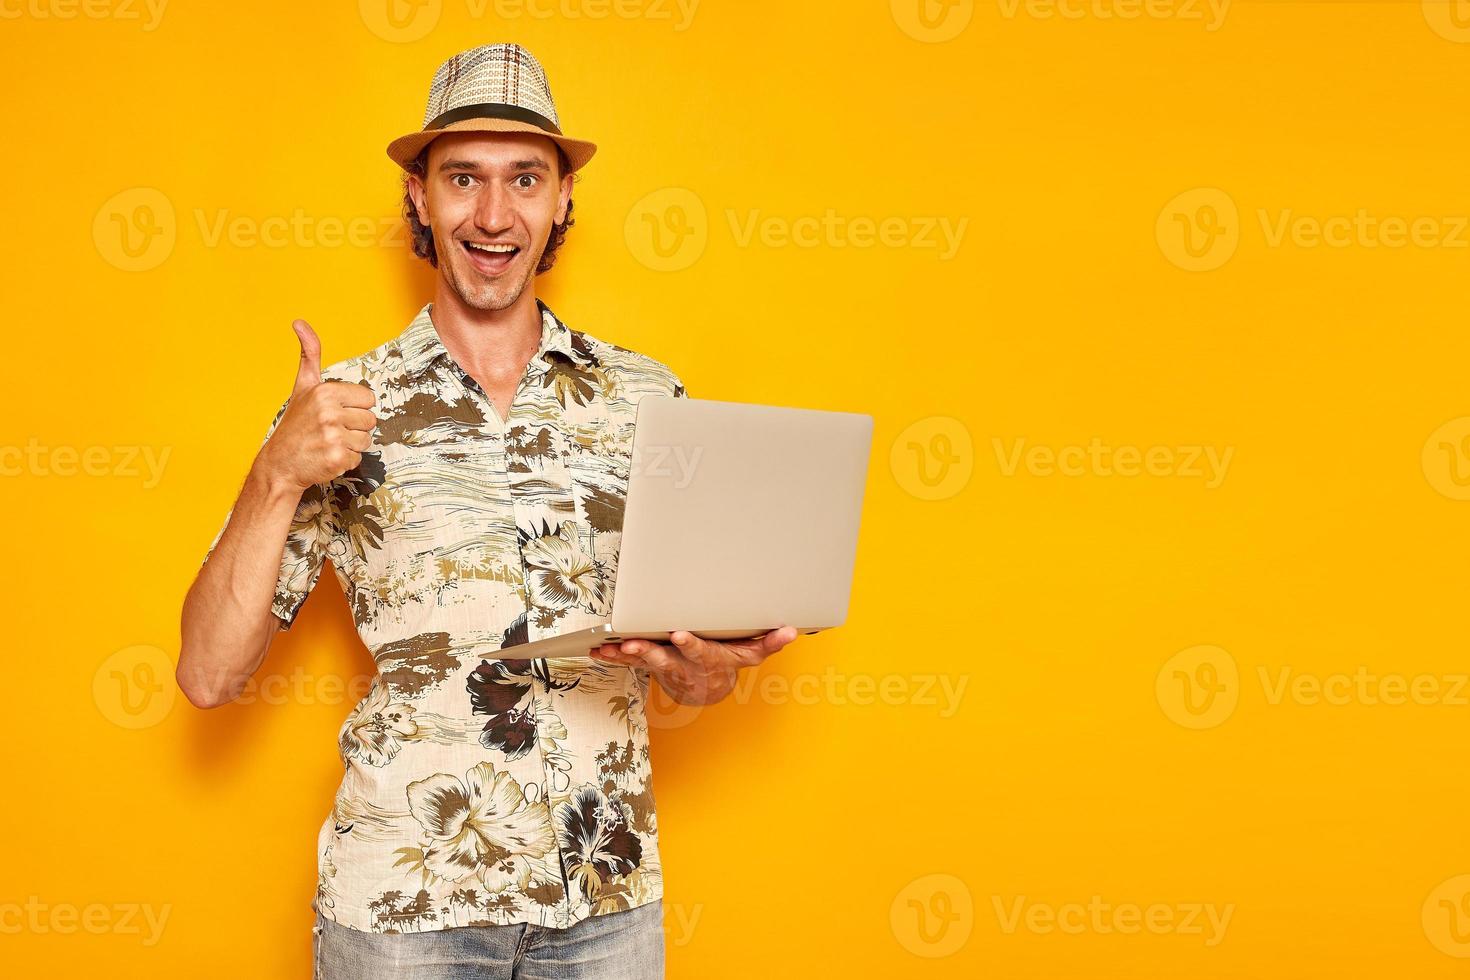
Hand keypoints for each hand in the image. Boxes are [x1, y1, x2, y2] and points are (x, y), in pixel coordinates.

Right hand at [256, 319, 376, 491]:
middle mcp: (330, 413)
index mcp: (326, 392)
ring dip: (351, 445)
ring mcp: (333, 437)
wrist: (279, 463)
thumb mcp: (303, 385)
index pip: (368, 398)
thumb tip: (300, 323)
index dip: (354, 407)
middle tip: (331, 430)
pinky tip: (327, 456)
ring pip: (367, 440)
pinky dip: (345, 461)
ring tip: (329, 443)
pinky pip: (358, 458)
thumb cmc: (295, 424)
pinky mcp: (336, 459)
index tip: (335, 412)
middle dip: (354, 427)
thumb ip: (309, 354)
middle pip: (371, 420)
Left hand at [589, 626, 798, 705]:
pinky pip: (628, 661)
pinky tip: (596, 650)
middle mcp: (682, 666)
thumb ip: (769, 643)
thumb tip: (792, 631)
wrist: (706, 689)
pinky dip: (611, 656)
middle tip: (630, 644)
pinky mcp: (649, 664)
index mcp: (706, 660)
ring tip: (606, 647)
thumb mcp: (750, 654)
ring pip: (641, 660)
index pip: (699, 652)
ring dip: (623, 655)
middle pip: (663, 659)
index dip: (689, 645)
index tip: (679, 634)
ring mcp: (663, 666)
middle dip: (647, 651)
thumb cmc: (727, 662)